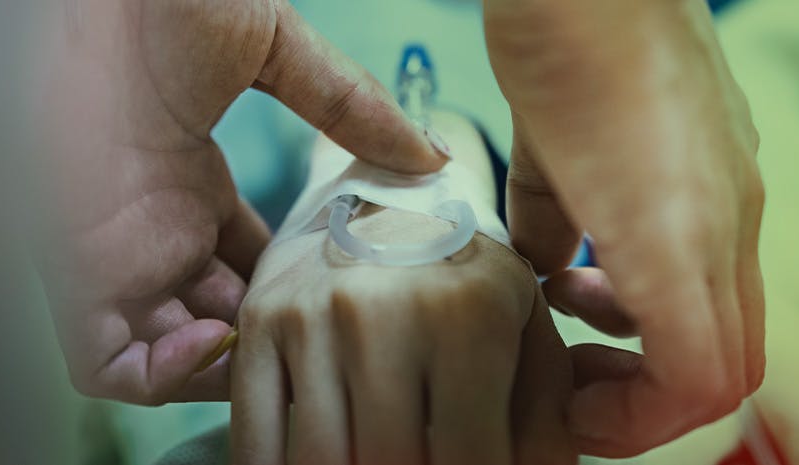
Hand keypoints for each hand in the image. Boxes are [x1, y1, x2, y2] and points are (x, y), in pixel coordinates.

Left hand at [38, 0, 447, 404]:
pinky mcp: (75, 270)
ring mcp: (113, 252)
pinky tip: (213, 339)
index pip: (242, 266)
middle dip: (261, 338)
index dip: (286, 290)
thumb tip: (430, 156)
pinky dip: (159, 377)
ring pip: (158, 355)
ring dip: (217, 370)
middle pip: (209, 316)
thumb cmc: (165, 5)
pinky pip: (103, 363)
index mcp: (187, 182)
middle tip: (309, 334)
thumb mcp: (275, 49)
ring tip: (268, 346)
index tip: (333, 292)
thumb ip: (350, 105)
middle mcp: (150, 228)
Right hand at [230, 115, 576, 464]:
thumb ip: (545, 407)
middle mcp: (381, 310)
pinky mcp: (258, 323)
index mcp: (467, 314)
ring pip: (319, 462)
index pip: (470, 459)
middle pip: (390, 464)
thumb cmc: (465, 273)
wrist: (383, 195)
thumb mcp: (523, 322)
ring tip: (374, 458)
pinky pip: (253, 437)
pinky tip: (315, 463)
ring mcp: (309, 316)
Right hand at [485, 0, 764, 455]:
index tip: (577, 358)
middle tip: (572, 375)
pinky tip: (560, 338)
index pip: (719, 328)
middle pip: (731, 368)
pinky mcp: (678, 239)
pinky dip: (633, 393)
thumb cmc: (569, 39)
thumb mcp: (559, 146)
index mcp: (709, 205)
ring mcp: (718, 232)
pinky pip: (690, 367)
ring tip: (563, 344)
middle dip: (640, 395)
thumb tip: (538, 268)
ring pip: (721, 377)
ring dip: (636, 393)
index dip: (648, 369)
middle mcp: (731, 226)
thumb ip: (554, 217)